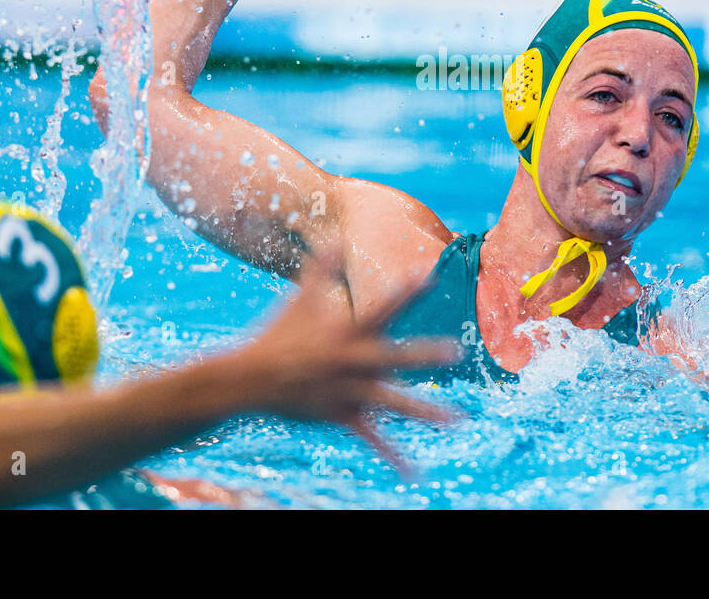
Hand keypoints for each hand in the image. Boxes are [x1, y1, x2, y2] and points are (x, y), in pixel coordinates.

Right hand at [235, 278, 460, 472]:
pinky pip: (373, 439)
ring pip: (393, 402)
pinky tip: (415, 472)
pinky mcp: (343, 416)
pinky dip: (394, 457)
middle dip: (424, 354)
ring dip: (426, 411)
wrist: (250, 379)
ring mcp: (348, 391)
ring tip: (458, 419)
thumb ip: (322, 268)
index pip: (381, 306)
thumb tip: (333, 236)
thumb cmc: (278, 334)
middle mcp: (351, 361)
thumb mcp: (301, 298)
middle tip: (457, 351)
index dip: (403, 290)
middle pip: (394, 356)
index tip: (427, 274)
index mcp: (347, 330)